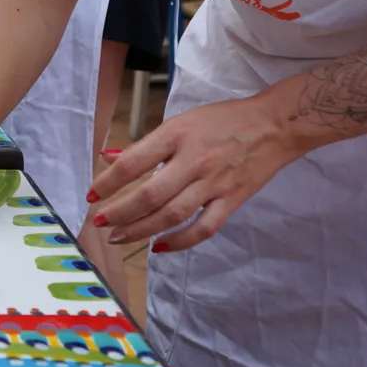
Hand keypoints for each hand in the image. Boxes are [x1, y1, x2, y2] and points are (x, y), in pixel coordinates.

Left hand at [88, 95, 299, 252]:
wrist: (274, 125)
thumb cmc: (222, 120)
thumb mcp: (181, 121)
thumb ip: (147, 144)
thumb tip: (109, 158)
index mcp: (177, 135)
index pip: (134, 162)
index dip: (108, 182)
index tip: (92, 196)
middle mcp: (194, 160)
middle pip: (150, 194)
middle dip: (120, 212)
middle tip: (100, 223)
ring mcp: (214, 183)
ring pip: (172, 214)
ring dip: (142, 230)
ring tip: (119, 237)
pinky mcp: (233, 200)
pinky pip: (204, 228)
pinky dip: (181, 241)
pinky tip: (160, 247)